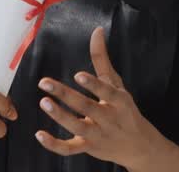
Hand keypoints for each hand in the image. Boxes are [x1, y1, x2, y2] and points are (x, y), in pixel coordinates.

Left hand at [34, 26, 178, 168]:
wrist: (138, 146)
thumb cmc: (125, 110)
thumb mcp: (117, 84)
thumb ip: (102, 59)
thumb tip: (97, 31)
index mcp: (119, 101)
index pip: (107, 92)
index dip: (93, 84)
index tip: (78, 75)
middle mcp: (109, 119)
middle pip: (87, 107)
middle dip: (66, 96)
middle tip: (45, 82)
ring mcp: (98, 135)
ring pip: (78, 127)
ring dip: (60, 116)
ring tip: (44, 102)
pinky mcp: (88, 147)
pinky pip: (70, 149)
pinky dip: (55, 144)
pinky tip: (40, 134)